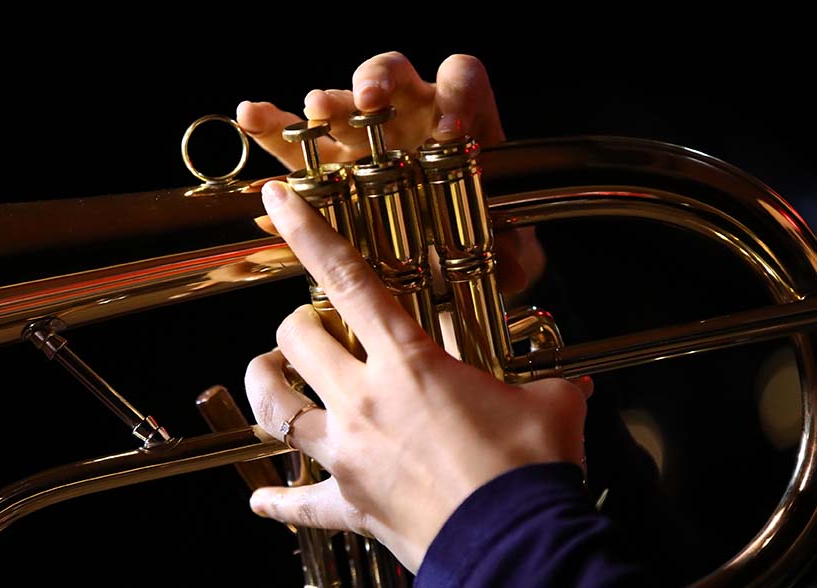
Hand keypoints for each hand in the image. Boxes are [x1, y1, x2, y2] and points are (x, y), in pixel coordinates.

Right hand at [237, 51, 542, 296]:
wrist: (444, 271)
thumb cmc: (479, 247)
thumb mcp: (505, 255)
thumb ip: (513, 258)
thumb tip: (513, 266)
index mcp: (457, 125)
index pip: (460, 81)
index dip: (455, 95)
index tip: (448, 130)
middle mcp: (407, 120)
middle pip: (392, 74)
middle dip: (379, 81)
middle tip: (371, 98)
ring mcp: (362, 139)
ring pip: (339, 103)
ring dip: (326, 102)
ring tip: (312, 109)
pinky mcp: (323, 165)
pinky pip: (292, 139)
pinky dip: (270, 126)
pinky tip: (250, 116)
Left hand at [244, 180, 590, 572]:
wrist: (516, 548)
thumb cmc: (528, 475)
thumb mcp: (549, 407)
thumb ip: (552, 384)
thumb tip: (572, 384)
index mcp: (408, 364)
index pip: (349, 279)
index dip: (308, 233)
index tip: (278, 200)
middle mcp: (364, 402)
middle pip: (294, 340)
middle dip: (297, 323)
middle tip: (315, 326)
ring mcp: (348, 453)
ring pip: (274, 408)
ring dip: (268, 386)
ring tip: (273, 377)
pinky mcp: (348, 503)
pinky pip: (297, 503)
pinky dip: (278, 500)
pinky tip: (264, 500)